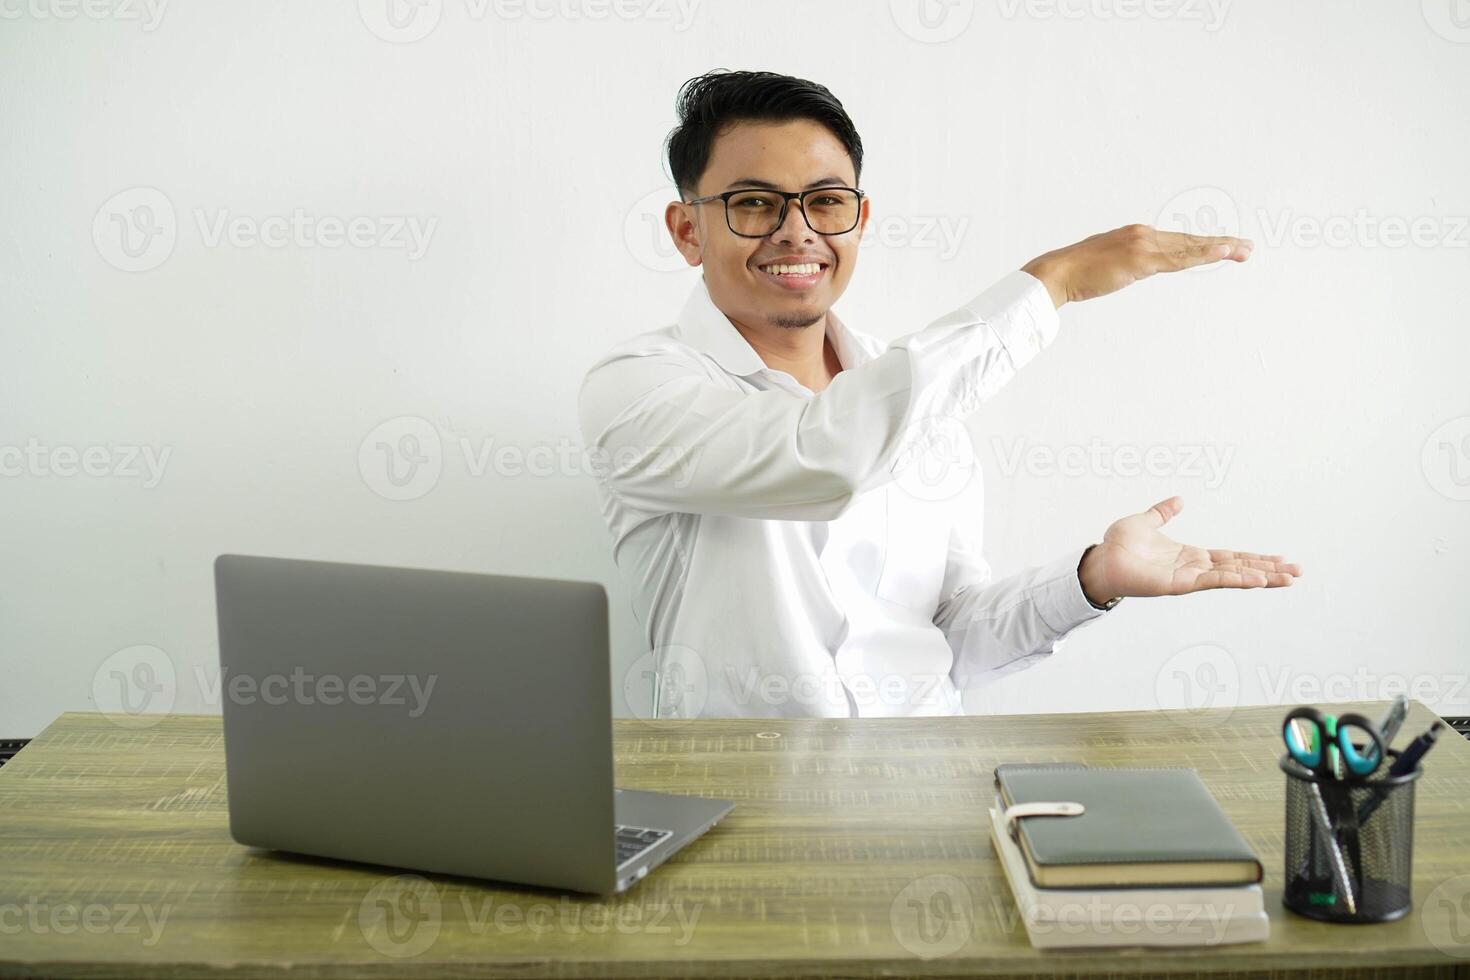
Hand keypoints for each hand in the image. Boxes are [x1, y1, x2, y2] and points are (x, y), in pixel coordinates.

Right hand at [1022, 224, 1252, 308]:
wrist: (1056, 272)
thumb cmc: (1074, 273)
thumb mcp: (1105, 266)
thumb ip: (1122, 264)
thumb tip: (1128, 269)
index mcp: (1134, 236)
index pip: (1175, 241)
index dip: (1200, 245)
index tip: (1221, 247)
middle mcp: (1143, 234)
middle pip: (1188, 240)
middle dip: (1219, 244)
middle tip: (1247, 247)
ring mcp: (1144, 245)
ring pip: (1189, 248)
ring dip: (1220, 248)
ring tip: (1244, 250)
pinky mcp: (1142, 260)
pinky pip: (1179, 259)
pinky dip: (1204, 254)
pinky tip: (1223, 252)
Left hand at [1078, 496, 1300, 604]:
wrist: (1100, 559)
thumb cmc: (1119, 545)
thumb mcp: (1146, 521)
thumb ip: (1163, 512)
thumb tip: (1179, 500)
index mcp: (1191, 555)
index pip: (1231, 556)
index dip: (1256, 558)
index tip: (1281, 559)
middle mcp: (1195, 568)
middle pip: (1240, 568)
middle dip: (1269, 570)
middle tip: (1298, 572)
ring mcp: (1189, 578)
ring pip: (1233, 576)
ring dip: (1261, 577)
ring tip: (1288, 578)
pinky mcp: (1179, 585)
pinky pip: (1213, 581)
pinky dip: (1236, 579)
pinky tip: (1257, 580)